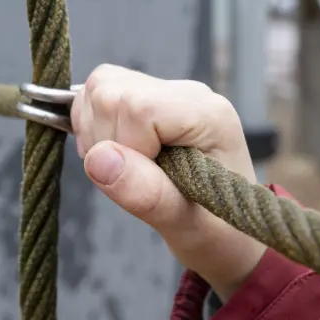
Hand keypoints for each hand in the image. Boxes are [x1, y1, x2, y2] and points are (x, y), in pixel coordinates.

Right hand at [71, 64, 266, 301]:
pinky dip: (93, 127)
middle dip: (104, 140)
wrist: (225, 232)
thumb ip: (145, 192)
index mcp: (207, 115)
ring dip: (96, 133)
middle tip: (133, 177)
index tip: (145, 179)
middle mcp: (187, 94)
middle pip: (110, 89)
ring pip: (100, 87)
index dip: (125, 145)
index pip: (137, 106)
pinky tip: (117, 155)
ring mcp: (166, 92)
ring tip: (127, 168)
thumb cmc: (214, 231)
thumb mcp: (184, 225)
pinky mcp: (147, 98)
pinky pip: (99, 94)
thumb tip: (97, 158)